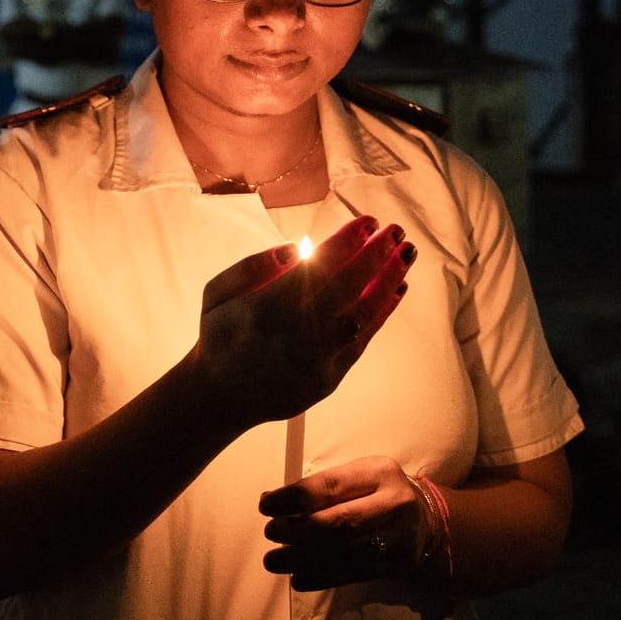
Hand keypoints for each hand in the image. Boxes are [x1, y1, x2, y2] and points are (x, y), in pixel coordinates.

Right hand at [186, 216, 413, 432]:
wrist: (221, 397)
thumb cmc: (220, 338)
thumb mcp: (215, 294)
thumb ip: (251, 266)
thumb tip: (294, 248)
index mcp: (267, 307)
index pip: (318, 265)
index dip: (347, 241)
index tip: (367, 222)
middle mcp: (297, 332)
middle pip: (348, 286)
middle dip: (376, 254)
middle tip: (394, 231)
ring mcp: (317, 358)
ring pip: (363, 313)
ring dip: (388, 280)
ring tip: (405, 255)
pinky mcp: (329, 377)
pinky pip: (363, 340)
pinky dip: (382, 313)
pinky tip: (395, 290)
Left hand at [258, 455, 441, 589]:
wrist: (426, 519)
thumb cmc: (377, 492)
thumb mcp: (355, 477)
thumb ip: (317, 488)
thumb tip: (271, 500)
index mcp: (379, 473)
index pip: (332, 485)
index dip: (295, 497)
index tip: (266, 506)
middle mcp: (394, 505)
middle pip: (342, 522)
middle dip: (299, 530)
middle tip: (271, 532)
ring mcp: (400, 539)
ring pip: (346, 553)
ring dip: (304, 559)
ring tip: (274, 560)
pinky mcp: (397, 567)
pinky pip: (354, 575)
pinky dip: (322, 578)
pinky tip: (297, 579)